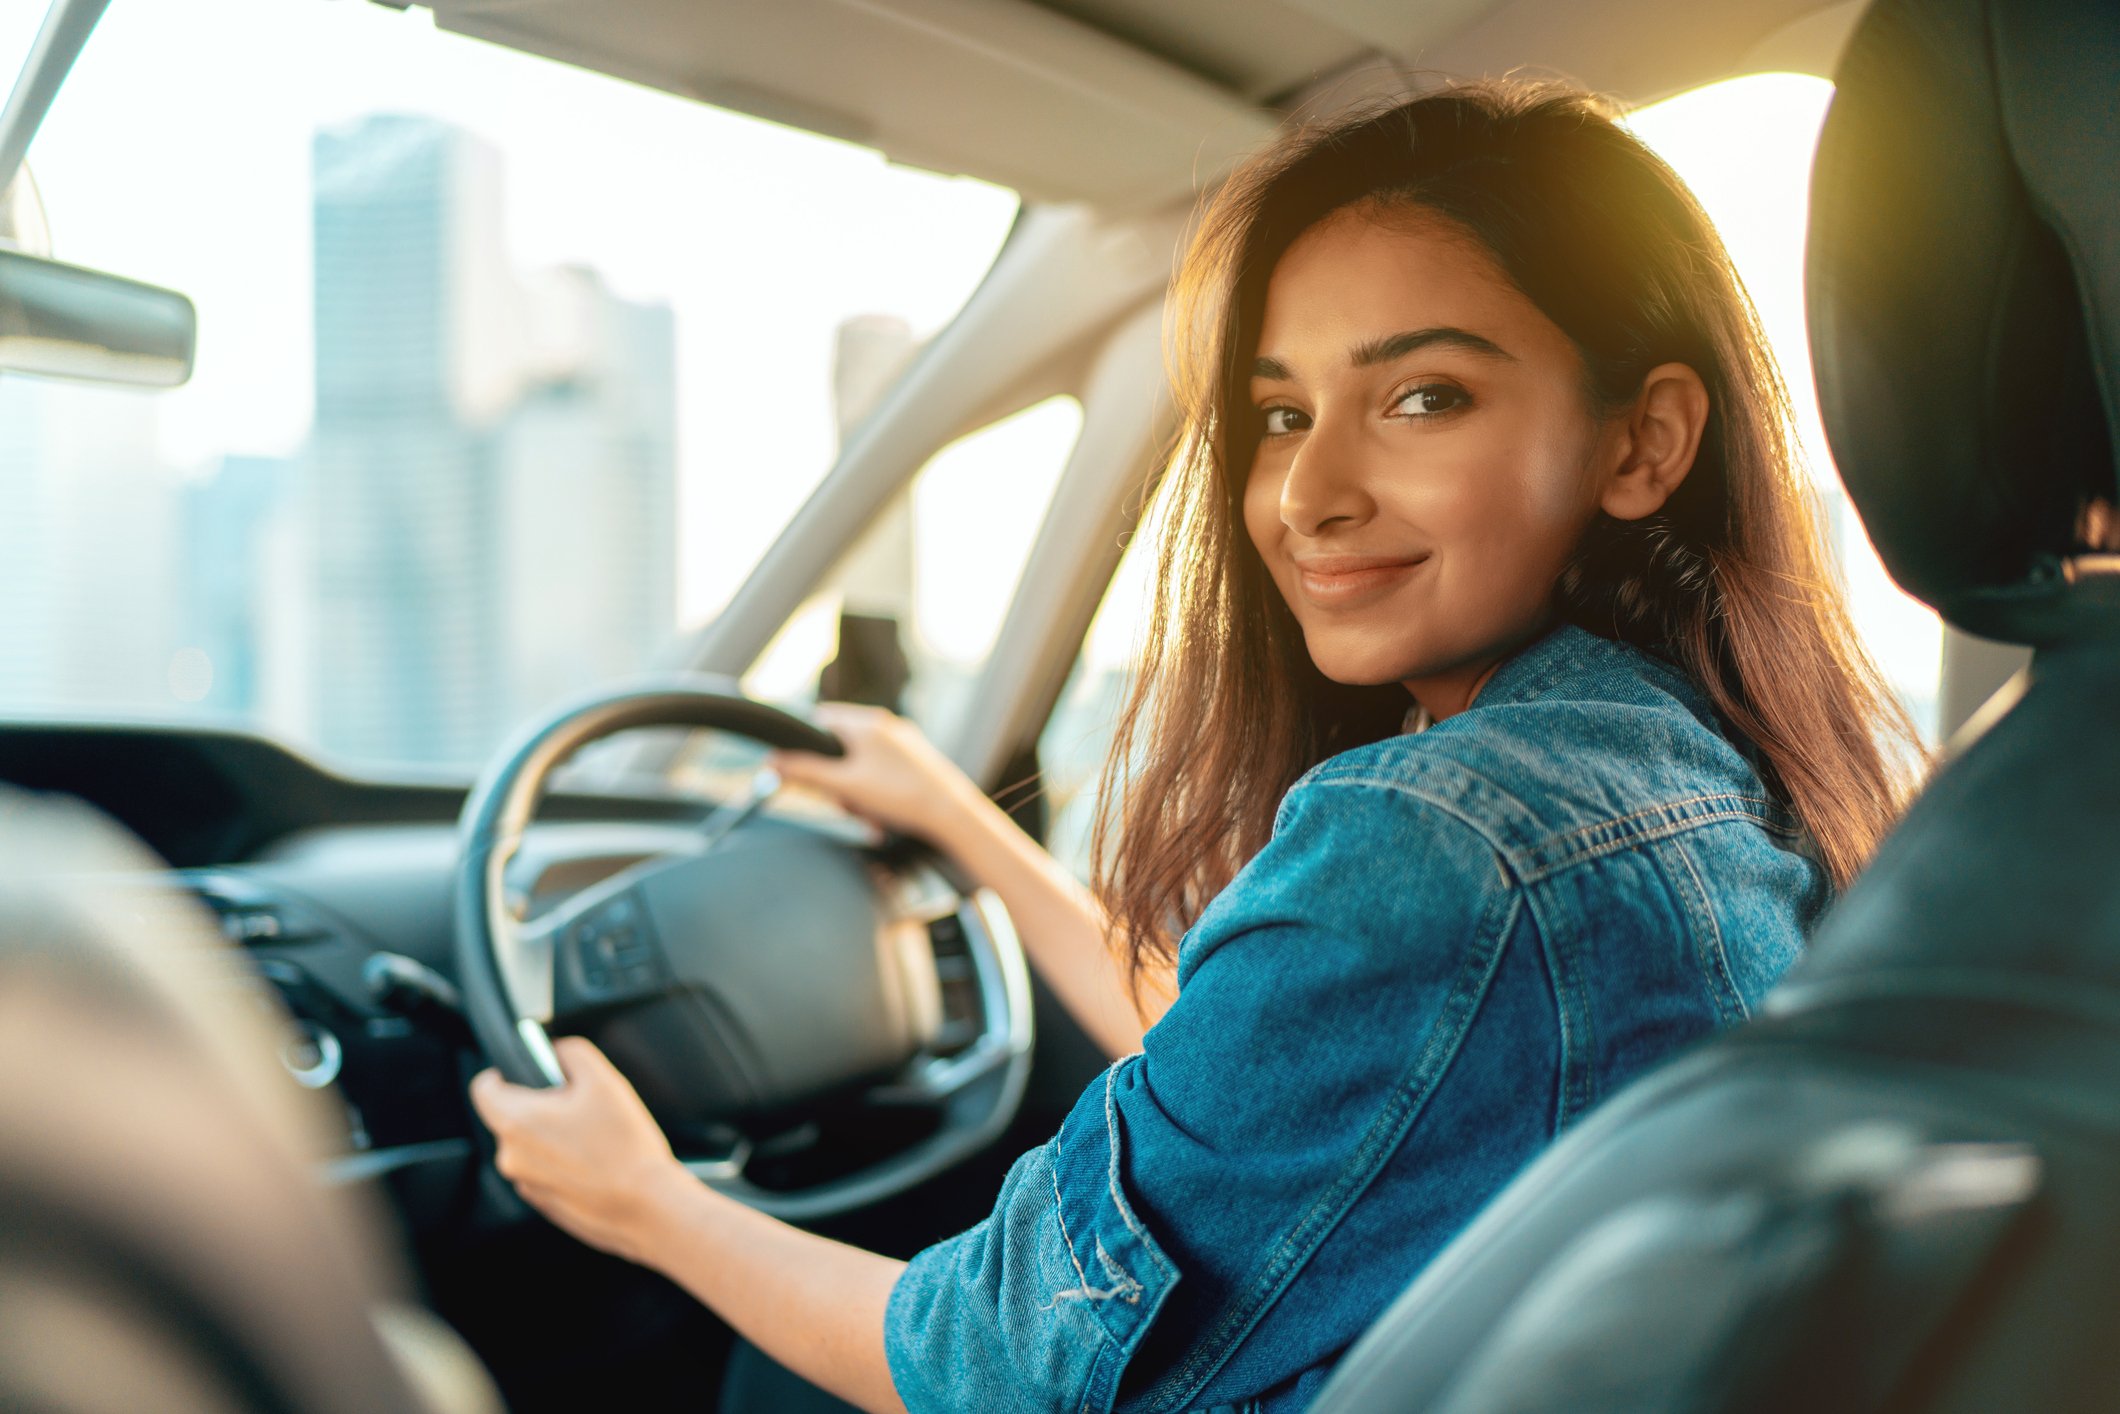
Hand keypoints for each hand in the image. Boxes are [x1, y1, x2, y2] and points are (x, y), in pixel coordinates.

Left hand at [469, 1036, 693, 1266]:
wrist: (646, 1207)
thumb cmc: (625, 1148)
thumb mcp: (604, 1080)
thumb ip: (572, 1052)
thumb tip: (556, 1050)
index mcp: (516, 1121)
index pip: (482, 1088)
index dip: (504, 1072)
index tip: (528, 1071)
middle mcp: (510, 1156)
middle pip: (510, 1116)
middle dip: (540, 1105)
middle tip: (580, 1106)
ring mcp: (525, 1183)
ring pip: (529, 1144)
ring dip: (552, 1135)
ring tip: (594, 1138)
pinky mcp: (542, 1203)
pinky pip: (543, 1170)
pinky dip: (562, 1162)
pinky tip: (595, 1162)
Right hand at [770, 702, 981, 844]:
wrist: (951, 814)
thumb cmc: (899, 796)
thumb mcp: (844, 787)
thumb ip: (805, 773)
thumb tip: (771, 762)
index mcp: (865, 723)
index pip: (818, 721)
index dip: (801, 745)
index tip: (794, 769)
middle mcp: (885, 725)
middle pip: (838, 745)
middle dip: (832, 778)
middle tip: (841, 804)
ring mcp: (902, 742)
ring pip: (859, 762)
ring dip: (853, 790)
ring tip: (866, 813)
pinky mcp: (914, 760)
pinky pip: (880, 772)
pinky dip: (873, 793)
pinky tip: (881, 816)